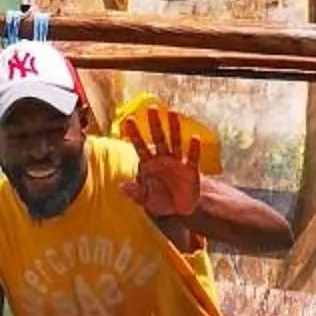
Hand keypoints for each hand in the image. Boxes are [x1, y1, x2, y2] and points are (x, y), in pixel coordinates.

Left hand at [121, 103, 202, 225]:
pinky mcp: (190, 169)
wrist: (181, 209)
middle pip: (158, 138)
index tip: (128, 120)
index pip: (140, 147)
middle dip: (154, 124)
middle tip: (150, 107)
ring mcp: (177, 162)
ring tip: (172, 112)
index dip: (134, 134)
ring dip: (174, 128)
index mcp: (149, 164)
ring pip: (175, 142)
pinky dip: (193, 149)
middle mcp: (163, 159)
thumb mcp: (147, 200)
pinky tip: (195, 138)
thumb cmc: (162, 200)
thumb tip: (121, 187)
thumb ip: (135, 193)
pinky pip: (192, 158)